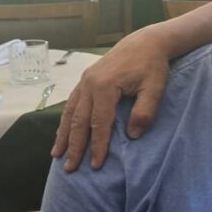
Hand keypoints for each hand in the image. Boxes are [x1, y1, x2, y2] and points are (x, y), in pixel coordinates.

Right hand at [51, 30, 169, 170]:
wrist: (145, 42)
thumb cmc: (152, 66)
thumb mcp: (155, 88)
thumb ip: (144, 112)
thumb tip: (132, 136)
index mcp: (105, 86)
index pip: (99, 123)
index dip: (97, 146)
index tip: (95, 166)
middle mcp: (89, 84)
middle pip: (79, 121)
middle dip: (74, 146)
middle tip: (69, 168)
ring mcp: (85, 81)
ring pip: (70, 113)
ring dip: (63, 135)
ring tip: (56, 155)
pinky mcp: (85, 79)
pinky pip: (71, 103)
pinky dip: (64, 120)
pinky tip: (62, 132)